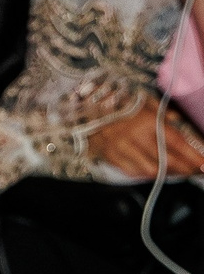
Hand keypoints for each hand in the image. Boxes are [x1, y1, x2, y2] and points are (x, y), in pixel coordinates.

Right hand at [87, 100, 203, 181]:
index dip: (194, 157)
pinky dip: (147, 173)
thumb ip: (162, 111)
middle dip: (187, 169)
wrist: (82, 104)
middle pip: (168, 161)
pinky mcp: (111, 157)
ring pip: (152, 171)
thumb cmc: (115, 99)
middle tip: (197, 171)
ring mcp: (123, 149)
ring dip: (168, 173)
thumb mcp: (142, 99)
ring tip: (178, 171)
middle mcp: (136, 137)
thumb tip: (177, 119)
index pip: (178, 144)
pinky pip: (134, 172)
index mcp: (148, 121)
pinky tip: (155, 170)